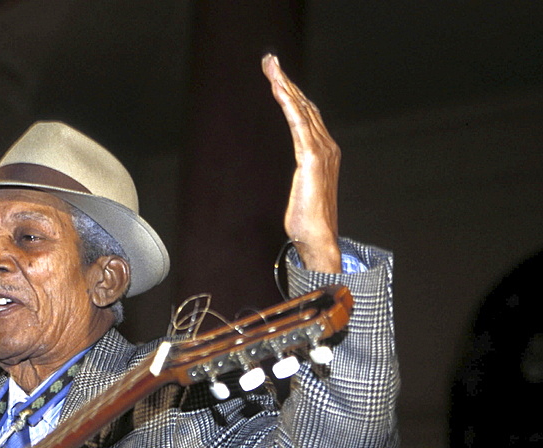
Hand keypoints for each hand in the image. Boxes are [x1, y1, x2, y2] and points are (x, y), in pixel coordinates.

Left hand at [262, 53, 341, 272]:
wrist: (318, 237)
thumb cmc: (308, 219)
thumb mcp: (303, 188)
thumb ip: (303, 172)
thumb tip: (299, 172)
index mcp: (324, 151)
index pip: (307, 114)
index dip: (292, 93)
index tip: (277, 76)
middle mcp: (326, 146)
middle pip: (305, 105)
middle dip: (286, 82)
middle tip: (269, 62)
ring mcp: (321, 151)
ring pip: (302, 110)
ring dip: (285, 86)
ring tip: (271, 68)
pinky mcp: (312, 160)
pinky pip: (299, 125)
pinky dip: (289, 105)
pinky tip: (279, 91)